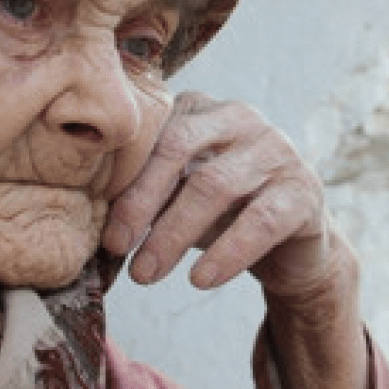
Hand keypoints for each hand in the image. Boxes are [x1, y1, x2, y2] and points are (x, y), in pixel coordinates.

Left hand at [101, 91, 371, 388]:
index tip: (105, 234)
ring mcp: (277, 150)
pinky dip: (227, 252)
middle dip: (142, 203)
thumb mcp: (177, 197)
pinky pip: (261, 220)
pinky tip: (201, 280)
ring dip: (174, 234)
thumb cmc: (221, 215)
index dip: (125, 184)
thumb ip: (142, 192)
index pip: (154, 135)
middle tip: (117, 250)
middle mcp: (241, 117)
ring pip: (216, 185)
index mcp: (200, 109)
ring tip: (146, 274)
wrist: (292, 247)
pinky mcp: (304, 190)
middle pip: (180, 150)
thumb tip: (84, 217)